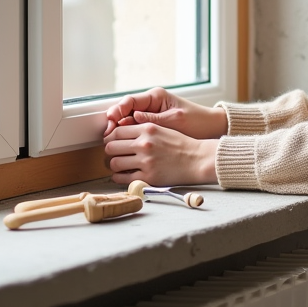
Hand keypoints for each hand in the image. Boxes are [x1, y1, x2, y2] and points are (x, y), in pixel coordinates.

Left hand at [103, 122, 218, 185]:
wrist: (197, 159)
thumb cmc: (181, 144)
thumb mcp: (162, 128)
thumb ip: (142, 129)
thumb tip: (120, 134)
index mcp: (147, 129)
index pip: (116, 132)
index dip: (110, 138)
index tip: (112, 142)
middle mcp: (144, 144)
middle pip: (110, 147)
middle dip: (110, 152)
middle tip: (114, 154)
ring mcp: (146, 161)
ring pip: (114, 163)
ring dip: (113, 165)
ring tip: (119, 166)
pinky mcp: (148, 177)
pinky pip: (123, 178)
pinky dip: (119, 177)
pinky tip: (124, 175)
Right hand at [104, 87, 228, 139]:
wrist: (211, 127)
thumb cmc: (196, 121)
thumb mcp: (175, 119)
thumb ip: (153, 119)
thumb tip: (132, 118)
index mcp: (156, 96)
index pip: (130, 100)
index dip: (118, 110)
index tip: (111, 121)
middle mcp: (150, 103)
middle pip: (125, 110)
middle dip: (114, 121)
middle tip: (107, 134)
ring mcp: (150, 114)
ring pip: (127, 120)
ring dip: (118, 130)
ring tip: (110, 141)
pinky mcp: (152, 124)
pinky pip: (135, 128)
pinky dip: (127, 135)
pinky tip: (122, 144)